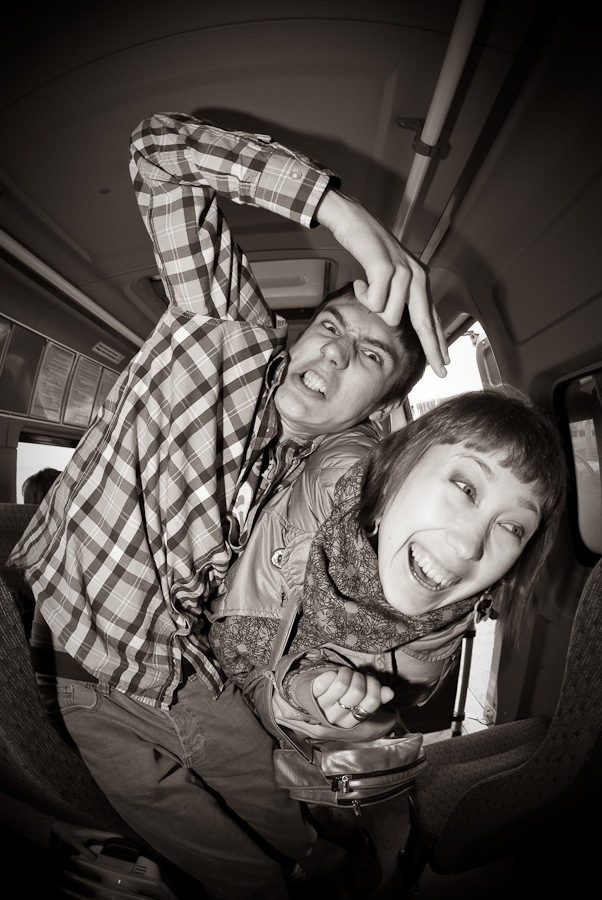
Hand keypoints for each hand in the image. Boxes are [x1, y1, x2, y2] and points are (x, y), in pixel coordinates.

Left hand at [51, 820, 124, 858]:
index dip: (119, 837)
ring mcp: (93, 834)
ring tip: (121, 848)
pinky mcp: (90, 837)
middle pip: (110, 836)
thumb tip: (95, 859)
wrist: (61, 828)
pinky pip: (101, 841)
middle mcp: (95, 832)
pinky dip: (106, 844)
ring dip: (113, 842)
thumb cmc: (69, 833)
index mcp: (94, 831)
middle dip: (118, 840)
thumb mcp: (77, 844)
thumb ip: (86, 852)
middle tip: (128, 846)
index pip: (109, 834)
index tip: (127, 839)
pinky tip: (107, 849)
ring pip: (106, 839)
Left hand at [311, 666, 393, 729]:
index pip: (371, 703)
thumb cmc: (337, 701)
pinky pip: (325, 680)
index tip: (371, 681)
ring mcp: (321, 708)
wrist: (305, 702)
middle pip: (357, 692)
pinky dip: (332, 673)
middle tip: (356, 677)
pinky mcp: (310, 696)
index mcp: (350, 722)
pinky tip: (333, 675)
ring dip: (346, 673)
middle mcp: (336, 718)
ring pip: (342, 685)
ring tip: (345, 674)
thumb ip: (376, 698)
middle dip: (360, 678)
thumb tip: (389, 692)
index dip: (375, 687)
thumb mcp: (356, 704)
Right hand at [316, 189, 448, 375]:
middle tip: (442, 371)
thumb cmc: (368, 247)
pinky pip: (375, 302)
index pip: (431, 317)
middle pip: (426, 323)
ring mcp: (402, 271)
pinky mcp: (385, 268)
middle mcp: (416, 275)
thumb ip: (398, 294)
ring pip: (390, 316)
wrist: (353, 220)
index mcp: (419, 279)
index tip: (445, 363)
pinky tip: (359, 284)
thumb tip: (397, 320)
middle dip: (433, 349)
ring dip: (372, 307)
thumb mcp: (389, 273)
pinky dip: (362, 296)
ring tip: (364, 290)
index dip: (439, 342)